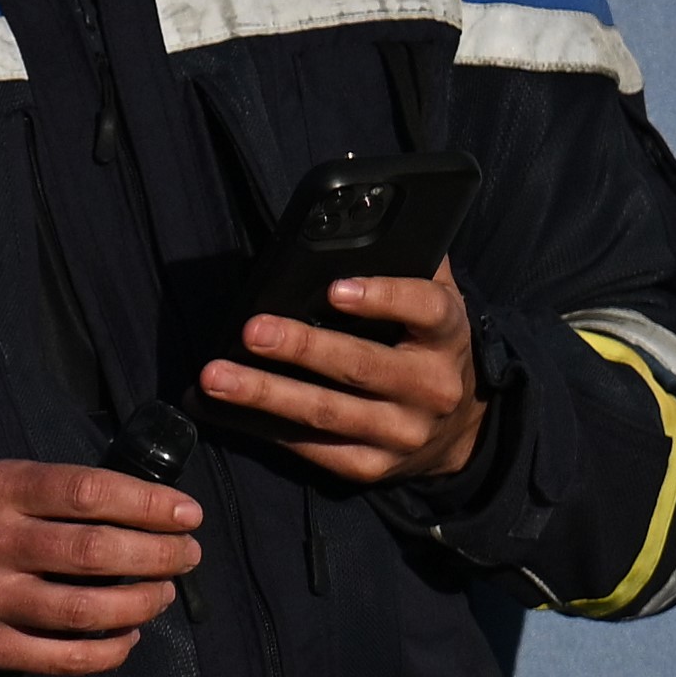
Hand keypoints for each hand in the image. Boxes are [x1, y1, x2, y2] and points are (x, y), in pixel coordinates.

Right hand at [0, 458, 203, 675]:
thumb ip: (58, 488)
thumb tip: (145, 506)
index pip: (87, 493)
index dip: (148, 504)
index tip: (188, 514)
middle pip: (95, 552)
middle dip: (158, 555)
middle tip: (187, 555)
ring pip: (86, 610)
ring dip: (142, 603)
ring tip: (163, 593)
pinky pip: (63, 658)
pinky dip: (110, 651)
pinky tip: (129, 636)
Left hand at [197, 263, 486, 486]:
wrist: (459, 429)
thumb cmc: (425, 344)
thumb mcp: (431, 303)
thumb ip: (406, 260)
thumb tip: (359, 208)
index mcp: (448, 336)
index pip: (426, 310)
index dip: (383, 298)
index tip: (335, 289)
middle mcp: (432, 388)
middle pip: (362, 366)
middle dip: (303, 347)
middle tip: (251, 330)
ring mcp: (403, 433)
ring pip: (328, 413)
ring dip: (266, 395)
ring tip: (215, 376)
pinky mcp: (371, 467)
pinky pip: (312, 449)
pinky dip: (263, 429)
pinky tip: (222, 411)